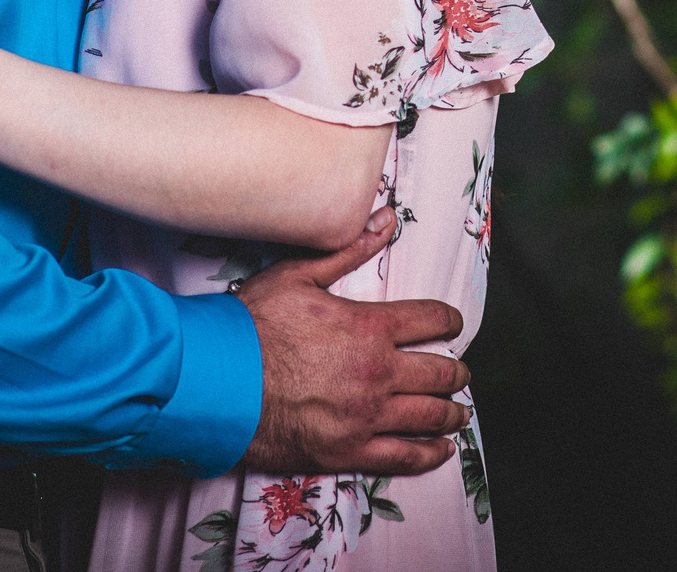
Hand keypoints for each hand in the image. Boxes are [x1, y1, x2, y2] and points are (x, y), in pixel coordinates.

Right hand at [239, 209, 471, 475]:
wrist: (216, 382)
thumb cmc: (252, 325)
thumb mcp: (299, 274)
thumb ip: (349, 249)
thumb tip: (388, 218)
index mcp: (371, 327)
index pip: (432, 320)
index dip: (449, 321)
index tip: (452, 325)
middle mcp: (378, 373)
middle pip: (440, 373)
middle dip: (456, 372)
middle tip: (460, 373)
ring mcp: (365, 416)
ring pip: (429, 416)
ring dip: (451, 413)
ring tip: (458, 413)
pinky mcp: (348, 451)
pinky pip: (403, 457)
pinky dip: (428, 455)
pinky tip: (440, 450)